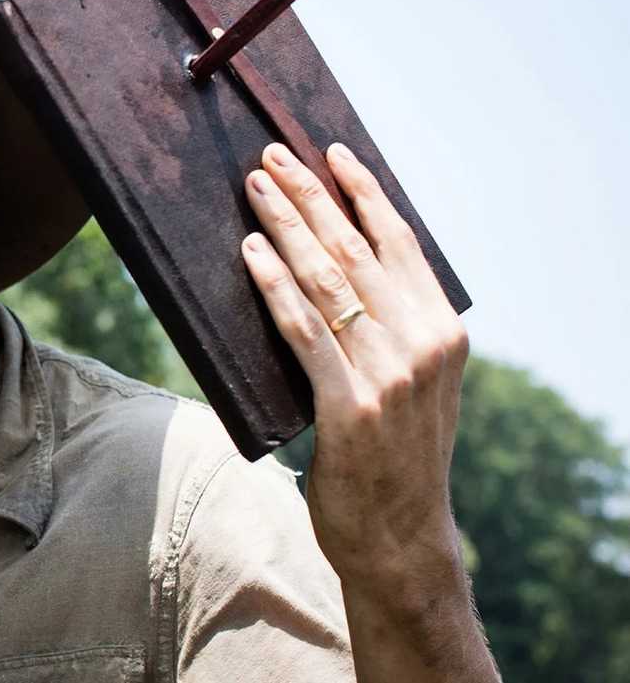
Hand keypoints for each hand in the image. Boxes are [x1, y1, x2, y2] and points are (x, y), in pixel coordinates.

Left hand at [239, 141, 468, 589]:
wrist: (400, 538)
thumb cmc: (393, 458)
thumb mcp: (411, 384)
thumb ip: (391, 331)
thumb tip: (340, 270)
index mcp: (442, 331)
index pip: (398, 242)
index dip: (362, 192)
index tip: (331, 153)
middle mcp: (422, 344)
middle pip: (356, 249)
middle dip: (311, 195)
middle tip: (272, 156)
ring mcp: (388, 374)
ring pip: (327, 280)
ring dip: (286, 226)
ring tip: (254, 188)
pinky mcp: (349, 406)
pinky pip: (304, 331)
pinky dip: (274, 286)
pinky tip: (250, 254)